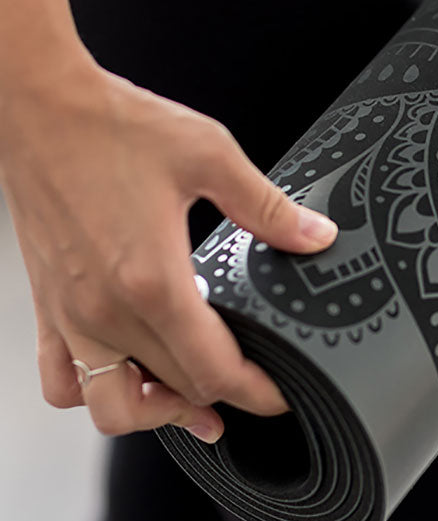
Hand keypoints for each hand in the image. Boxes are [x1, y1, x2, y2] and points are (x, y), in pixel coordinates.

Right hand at [0, 59, 337, 442]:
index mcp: (153, 280)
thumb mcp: (208, 155)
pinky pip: (62, 381)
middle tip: (248, 385)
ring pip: (110, 408)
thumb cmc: (112, 126)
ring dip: (154, 413)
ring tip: (186, 397)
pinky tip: (124, 370)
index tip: (277, 393)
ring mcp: (70, 314)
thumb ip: (267, 206)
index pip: (214, 372)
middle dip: (220, 398)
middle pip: (173, 392)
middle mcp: (106, 310)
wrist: (39, 107)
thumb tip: (314, 236)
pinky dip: (94, 392)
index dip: (256, 394)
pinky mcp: (47, 306)